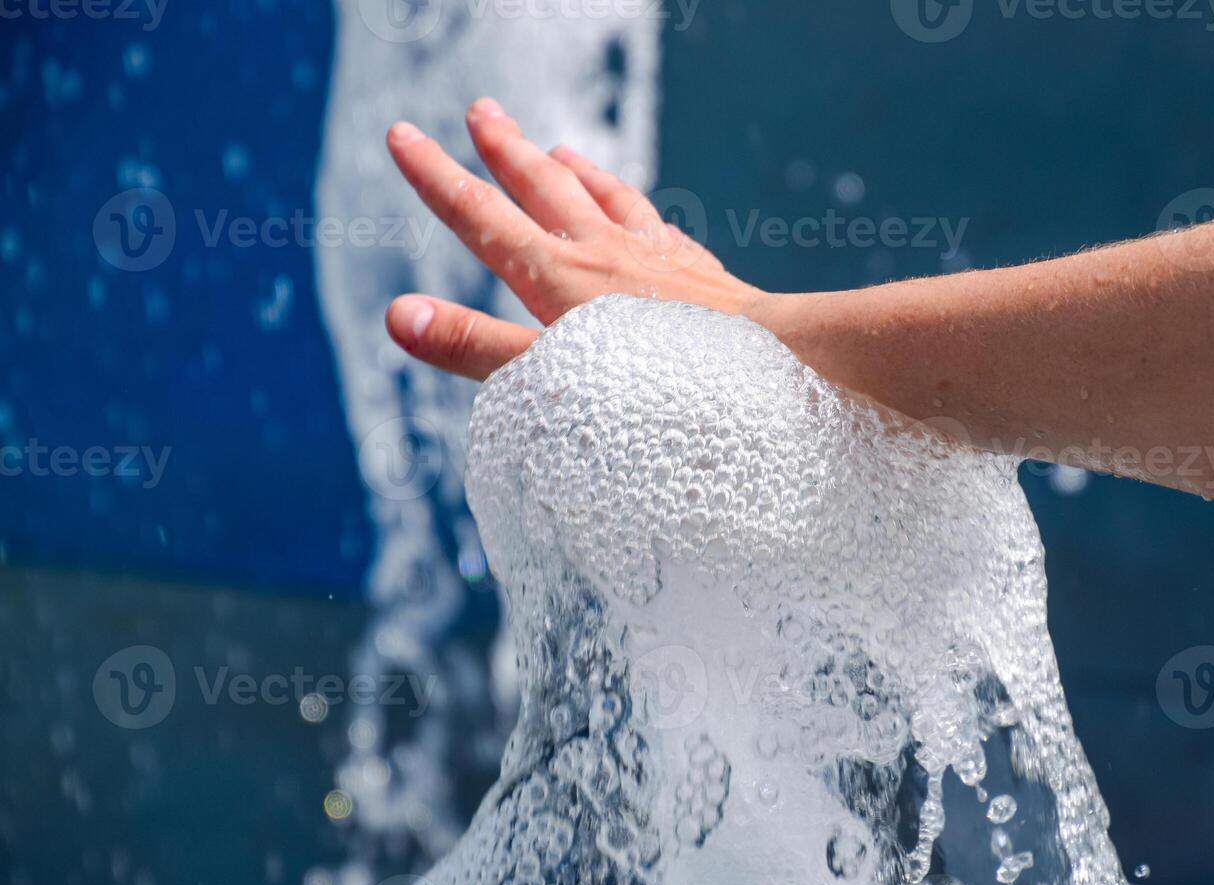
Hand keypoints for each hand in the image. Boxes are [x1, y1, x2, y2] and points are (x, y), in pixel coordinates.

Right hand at [384, 98, 771, 379]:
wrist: (765, 373)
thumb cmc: (655, 393)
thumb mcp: (548, 380)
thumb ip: (476, 348)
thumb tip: (396, 314)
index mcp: (558, 278)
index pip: (481, 217)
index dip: (437, 177)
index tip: (403, 135)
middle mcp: (605, 253)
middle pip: (544, 188)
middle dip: (506, 150)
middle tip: (480, 112)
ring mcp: (658, 260)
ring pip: (608, 199)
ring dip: (576, 172)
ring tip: (559, 150)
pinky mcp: (702, 278)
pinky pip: (662, 229)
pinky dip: (642, 213)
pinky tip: (647, 215)